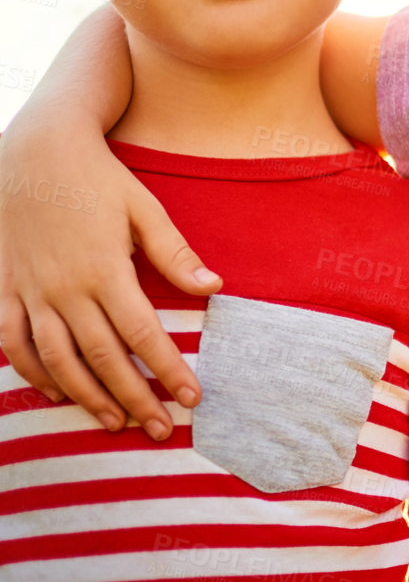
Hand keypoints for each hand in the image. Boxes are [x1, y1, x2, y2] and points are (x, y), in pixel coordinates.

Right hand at [0, 124, 216, 437]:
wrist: (35, 152)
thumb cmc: (98, 180)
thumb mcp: (144, 209)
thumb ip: (175, 254)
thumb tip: (213, 288)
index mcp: (105, 270)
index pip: (143, 335)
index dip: (168, 370)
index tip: (192, 399)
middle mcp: (64, 288)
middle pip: (102, 358)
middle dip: (135, 398)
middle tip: (160, 430)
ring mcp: (28, 291)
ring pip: (56, 360)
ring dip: (86, 397)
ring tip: (116, 422)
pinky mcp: (2, 289)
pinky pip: (12, 343)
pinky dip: (33, 373)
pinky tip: (57, 393)